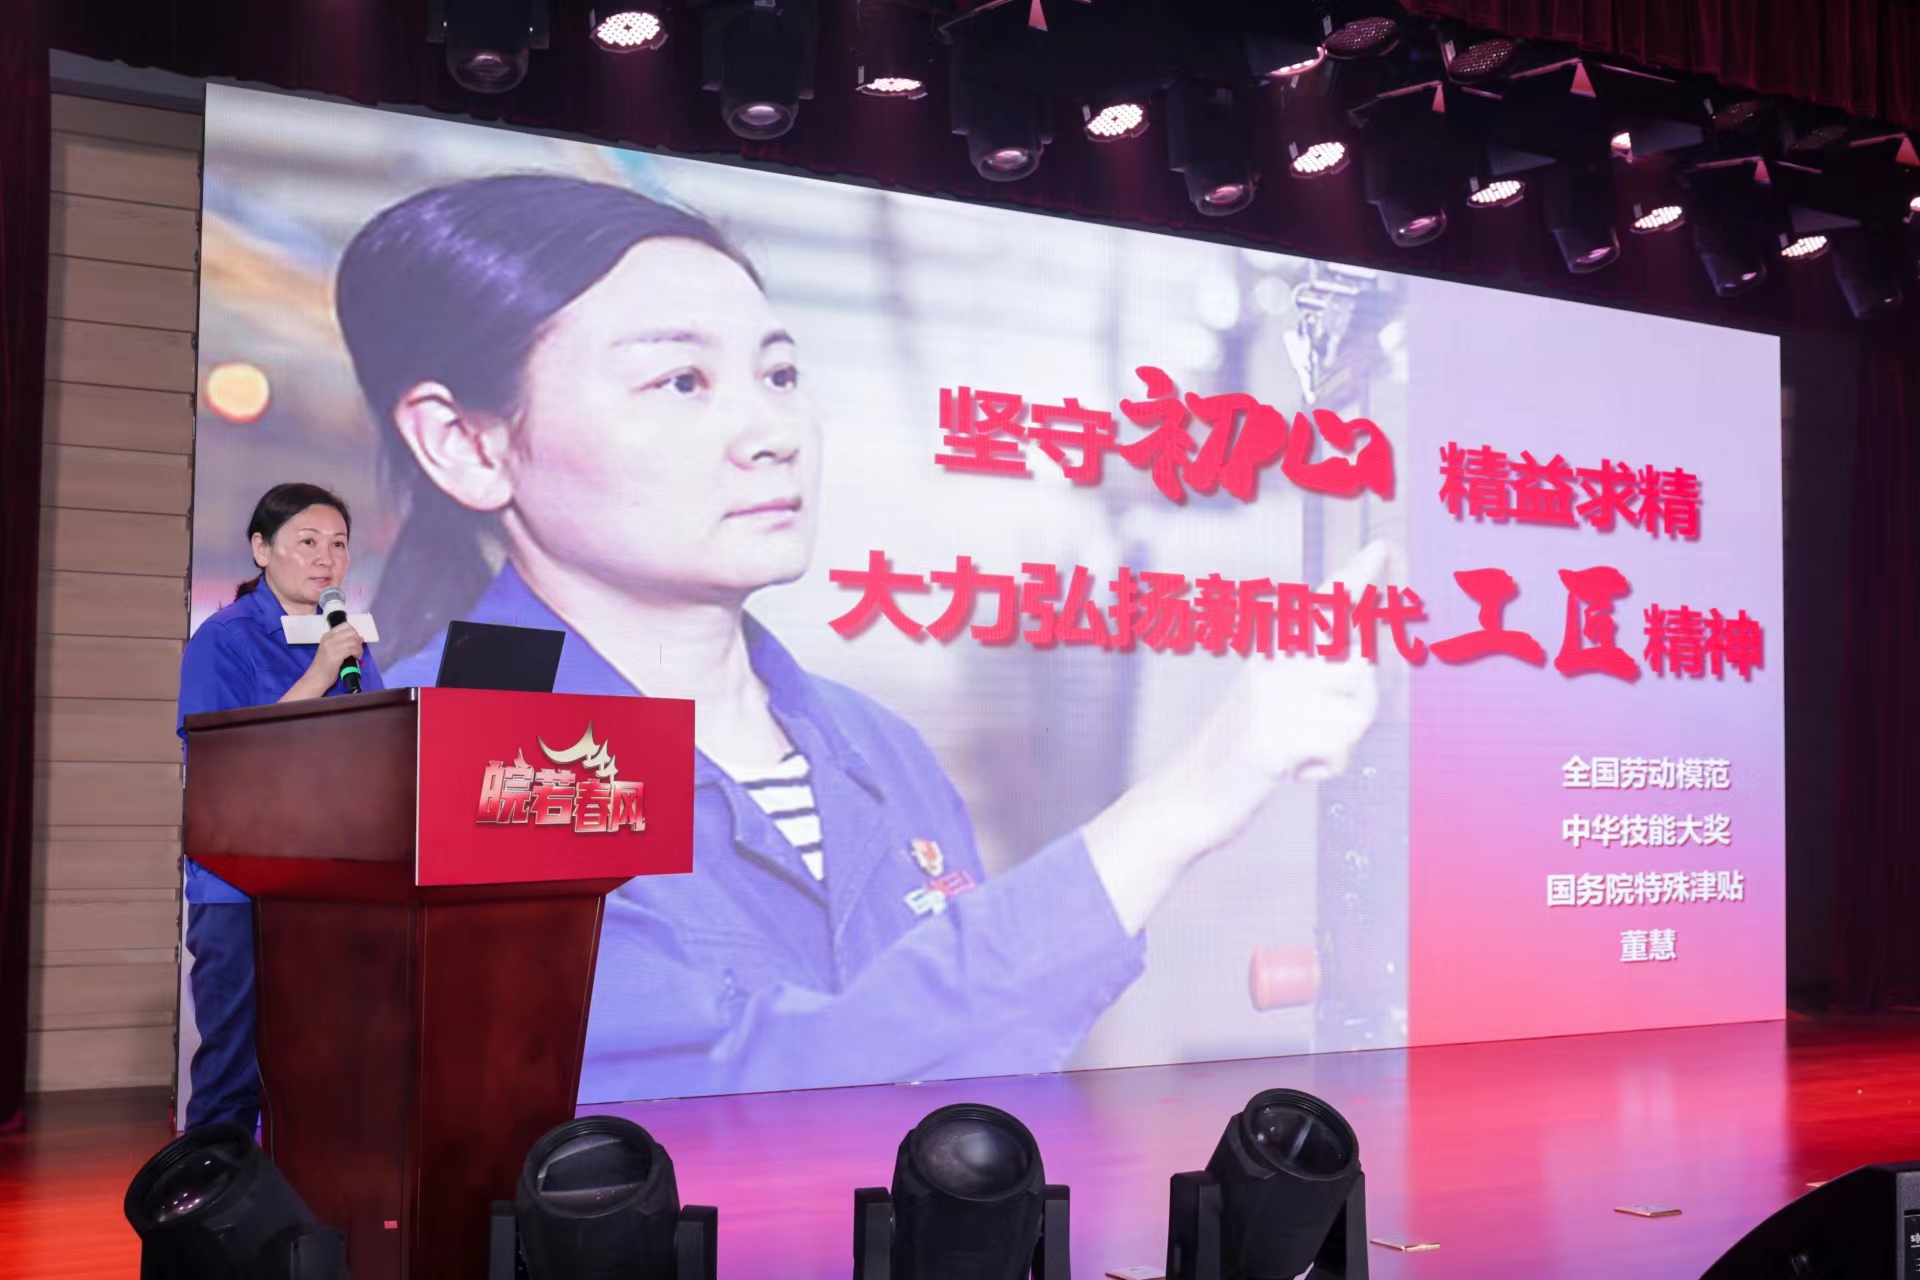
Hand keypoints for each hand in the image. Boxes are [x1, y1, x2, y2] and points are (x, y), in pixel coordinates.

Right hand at [283, 622, 363, 701]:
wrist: (316, 677)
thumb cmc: (325, 665)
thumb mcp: (332, 650)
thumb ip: (343, 642)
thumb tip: (360, 637)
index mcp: (327, 636)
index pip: (345, 625)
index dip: (354, 632)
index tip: (356, 641)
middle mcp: (329, 638)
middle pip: (351, 632)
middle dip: (358, 640)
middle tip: (358, 649)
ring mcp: (332, 646)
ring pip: (353, 640)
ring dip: (359, 648)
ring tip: (358, 655)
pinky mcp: (336, 654)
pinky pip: (352, 649)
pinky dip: (358, 653)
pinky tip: (357, 658)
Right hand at [1085, 541, 1392, 932]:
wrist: (1186, 798)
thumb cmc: (1236, 754)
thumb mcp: (1267, 702)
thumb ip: (1306, 676)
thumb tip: (1363, 660)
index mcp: (1273, 656)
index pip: (1322, 607)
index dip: (1356, 576)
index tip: (1382, 547)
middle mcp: (1273, 670)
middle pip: (1359, 665)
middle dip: (1360, 704)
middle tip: (1326, 730)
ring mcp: (1272, 704)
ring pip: (1356, 710)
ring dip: (1343, 741)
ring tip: (1306, 752)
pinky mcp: (1273, 741)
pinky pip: (1338, 748)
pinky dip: (1328, 768)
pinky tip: (1298, 772)